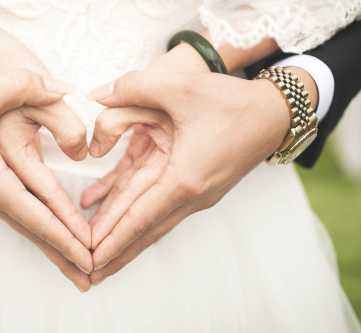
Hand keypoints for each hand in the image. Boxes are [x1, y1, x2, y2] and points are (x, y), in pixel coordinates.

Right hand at [0, 70, 93, 290]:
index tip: (91, 256)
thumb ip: (25, 86)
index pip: (39, 217)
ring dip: (52, 245)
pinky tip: (50, 233)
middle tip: (94, 277)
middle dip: (65, 254)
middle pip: (35, 232)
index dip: (67, 236)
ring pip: (26, 226)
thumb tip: (66, 88)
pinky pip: (18, 216)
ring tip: (76, 265)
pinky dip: (38, 229)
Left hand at [83, 71, 292, 285]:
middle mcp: (191, 194)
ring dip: (122, 237)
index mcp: (185, 178)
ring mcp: (195, 193)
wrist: (274, 114)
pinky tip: (104, 204)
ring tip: (95, 255)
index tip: (90, 260)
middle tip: (85, 273)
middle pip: (144, 230)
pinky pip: (157, 202)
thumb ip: (133, 87)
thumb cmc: (231, 102)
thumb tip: (96, 95)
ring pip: (150, 220)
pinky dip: (132, 209)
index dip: (112, 239)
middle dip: (114, 252)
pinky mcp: (194, 184)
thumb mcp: (180, 86)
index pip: (139, 218)